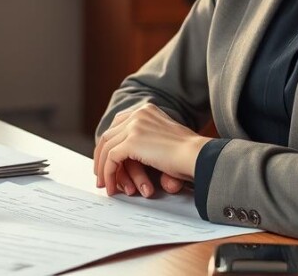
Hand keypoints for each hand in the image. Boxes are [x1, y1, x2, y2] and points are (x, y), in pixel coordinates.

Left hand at [93, 103, 209, 197]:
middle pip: (109, 134)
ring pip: (107, 148)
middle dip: (101, 157)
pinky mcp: (132, 141)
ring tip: (104, 184)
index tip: (106, 160)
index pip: (118, 124)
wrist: (197, 155)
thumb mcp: (164, 138)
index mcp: (146, 110)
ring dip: (103, 169)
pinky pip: (111, 159)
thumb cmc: (188, 153)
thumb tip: (129, 155)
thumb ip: (147, 139)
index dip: (110, 143)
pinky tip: (111, 186)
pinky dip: (108, 174)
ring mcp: (134, 126)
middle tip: (100, 174)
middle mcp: (138, 113)